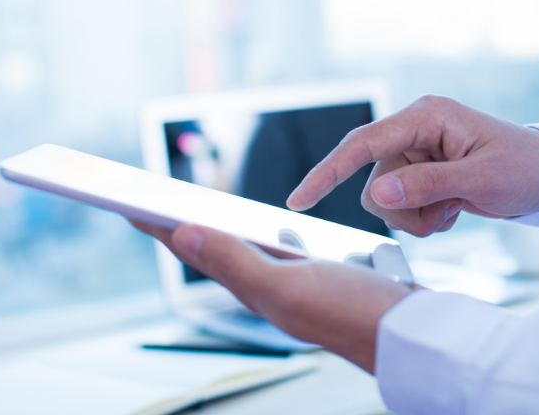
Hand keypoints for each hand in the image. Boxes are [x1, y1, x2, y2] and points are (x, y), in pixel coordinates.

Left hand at [130, 220, 415, 372]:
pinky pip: (280, 255)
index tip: (126, 203)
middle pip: (212, 250)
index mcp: (252, 290)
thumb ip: (234, 261)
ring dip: (218, 231)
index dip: (158, 226)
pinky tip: (276, 230)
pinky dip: (266, 237)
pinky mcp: (319, 281)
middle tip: (151, 204)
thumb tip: (182, 233)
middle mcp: (266, 289)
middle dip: (180, 225)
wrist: (412, 335)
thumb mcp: (288, 284)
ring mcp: (292, 286)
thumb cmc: (356, 315)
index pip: (192, 250)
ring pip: (244, 253)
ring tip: (197, 214)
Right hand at [287, 95, 538, 236]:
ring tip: (455, 209)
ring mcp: (417, 150)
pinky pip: (400, 205)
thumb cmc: (525, 169)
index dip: (328, 172)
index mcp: (426, 116)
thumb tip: (377, 194)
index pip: (363, 143)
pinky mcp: (421, 171)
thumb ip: (427, 185)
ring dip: (416, 217)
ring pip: (385, 199)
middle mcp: (415, 128)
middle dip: (404, 209)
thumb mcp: (481, 180)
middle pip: (373, 181)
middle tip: (447, 213)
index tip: (300, 200)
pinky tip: (454, 209)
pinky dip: (423, 217)